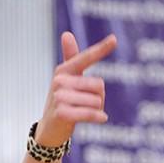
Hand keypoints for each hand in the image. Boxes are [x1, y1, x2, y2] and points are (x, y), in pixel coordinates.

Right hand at [35, 31, 116, 146]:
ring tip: (84, 113)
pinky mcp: (62, 113)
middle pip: (99, 85)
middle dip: (100, 97)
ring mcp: (59, 97)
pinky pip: (91, 113)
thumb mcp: (67, 80)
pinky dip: (99, 117)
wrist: (49, 129)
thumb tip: (67, 33)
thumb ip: (71, 58)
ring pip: (97, 100)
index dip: (100, 49)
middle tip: (87, 104)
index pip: (85, 58)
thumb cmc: (62, 102)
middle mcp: (60, 81)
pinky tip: (100, 119)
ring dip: (97, 110)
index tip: (114, 39)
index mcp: (64, 70)